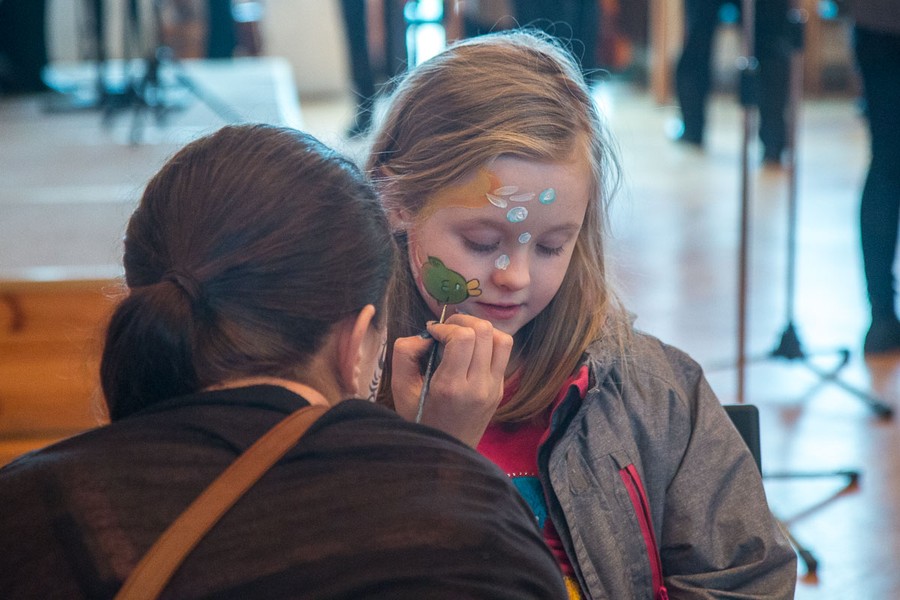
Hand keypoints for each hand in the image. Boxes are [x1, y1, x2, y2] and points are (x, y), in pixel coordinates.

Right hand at [391, 314, 512, 445]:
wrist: (446, 454)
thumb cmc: (419, 420)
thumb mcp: (400, 389)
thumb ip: (405, 354)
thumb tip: (427, 334)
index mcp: (451, 388)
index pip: (463, 338)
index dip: (446, 326)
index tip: (432, 333)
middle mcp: (478, 387)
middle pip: (484, 332)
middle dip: (463, 321)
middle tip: (446, 330)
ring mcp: (494, 388)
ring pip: (502, 338)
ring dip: (480, 329)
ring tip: (462, 335)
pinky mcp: (501, 389)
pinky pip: (503, 353)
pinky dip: (488, 342)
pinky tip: (471, 350)